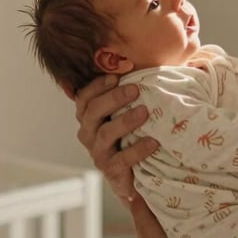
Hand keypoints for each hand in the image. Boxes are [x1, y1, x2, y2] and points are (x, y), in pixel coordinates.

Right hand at [73, 74, 158, 202]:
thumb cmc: (133, 135)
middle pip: (92, 112)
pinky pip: (121, 159)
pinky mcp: (111, 170)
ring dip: (125, 121)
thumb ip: (133, 91)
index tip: (115, 76)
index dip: (97, 85)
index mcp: (90, 116)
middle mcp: (89, 133)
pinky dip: (137, 149)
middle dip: (113, 98)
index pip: (84, 97)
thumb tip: (149, 61)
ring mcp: (98, 152)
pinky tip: (153, 142)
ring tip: (144, 112)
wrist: (136, 176)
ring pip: (105, 133)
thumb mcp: (130, 112)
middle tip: (135, 90)